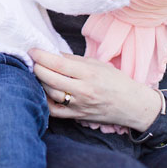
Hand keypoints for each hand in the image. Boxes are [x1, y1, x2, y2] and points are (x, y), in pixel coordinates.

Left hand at [29, 48, 161, 130]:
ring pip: (50, 93)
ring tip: (38, 74)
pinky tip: (43, 92)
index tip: (32, 50)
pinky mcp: (77, 117)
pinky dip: (45, 101)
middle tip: (33, 61)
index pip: (59, 64)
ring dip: (40, 82)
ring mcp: (80, 105)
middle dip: (37, 67)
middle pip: (50, 78)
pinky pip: (55, 111)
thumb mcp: (98, 64)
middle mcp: (84, 90)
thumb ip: (74, 60)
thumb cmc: (117, 82)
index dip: (41, 56)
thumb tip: (51, 53)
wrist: (134, 106)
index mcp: (89, 74)